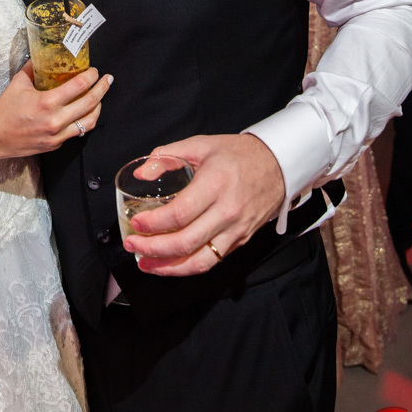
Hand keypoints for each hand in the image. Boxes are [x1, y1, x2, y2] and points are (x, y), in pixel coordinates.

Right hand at [0, 59, 112, 161]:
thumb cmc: (4, 110)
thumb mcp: (18, 83)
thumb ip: (32, 68)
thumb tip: (40, 56)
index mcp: (47, 102)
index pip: (79, 86)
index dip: (92, 76)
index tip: (95, 71)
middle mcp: (56, 120)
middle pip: (90, 103)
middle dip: (103, 89)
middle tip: (108, 80)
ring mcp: (57, 135)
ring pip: (89, 122)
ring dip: (98, 107)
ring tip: (101, 98)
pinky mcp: (56, 144)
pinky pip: (77, 132)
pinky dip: (84, 121)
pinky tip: (84, 113)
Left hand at [122, 133, 284, 276]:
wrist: (279, 165)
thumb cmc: (238, 154)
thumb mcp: (201, 144)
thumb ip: (167, 156)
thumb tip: (140, 174)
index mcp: (216, 183)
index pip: (180, 214)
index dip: (153, 223)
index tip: (136, 223)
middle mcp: (228, 210)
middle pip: (186, 242)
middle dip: (153, 248)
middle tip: (132, 245)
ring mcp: (236, 229)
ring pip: (200, 260)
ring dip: (168, 267)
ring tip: (145, 263)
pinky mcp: (241, 240)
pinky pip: (212, 261)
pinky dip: (188, 267)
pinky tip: (170, 264)